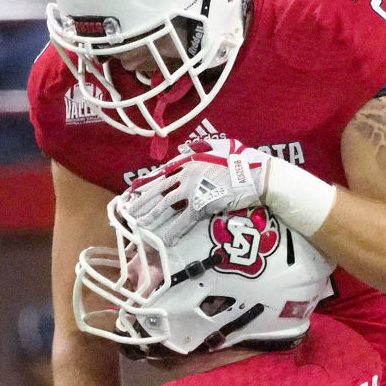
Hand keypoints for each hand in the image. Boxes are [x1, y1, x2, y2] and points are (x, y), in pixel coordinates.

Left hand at [120, 146, 271, 246]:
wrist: (257, 174)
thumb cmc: (242, 160)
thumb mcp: (219, 146)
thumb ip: (200, 148)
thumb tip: (187, 149)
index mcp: (189, 160)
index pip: (162, 173)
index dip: (147, 184)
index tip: (135, 191)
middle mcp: (186, 173)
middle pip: (157, 189)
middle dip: (142, 201)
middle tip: (128, 212)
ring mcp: (193, 188)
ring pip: (164, 204)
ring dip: (150, 216)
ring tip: (139, 225)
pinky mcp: (202, 204)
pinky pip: (183, 220)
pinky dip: (173, 231)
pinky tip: (165, 240)